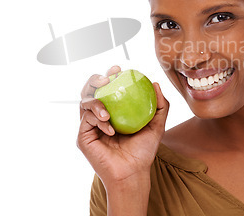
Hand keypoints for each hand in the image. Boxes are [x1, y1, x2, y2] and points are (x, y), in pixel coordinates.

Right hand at [77, 65, 169, 188]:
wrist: (133, 173)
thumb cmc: (143, 151)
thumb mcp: (157, 125)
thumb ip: (160, 105)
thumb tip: (155, 84)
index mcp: (113, 110)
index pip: (107, 87)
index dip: (109, 75)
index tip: (118, 70)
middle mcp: (99, 115)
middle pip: (89, 90)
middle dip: (94, 80)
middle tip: (106, 79)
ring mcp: (89, 126)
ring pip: (84, 102)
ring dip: (95, 102)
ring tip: (107, 114)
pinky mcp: (83, 137)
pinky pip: (85, 120)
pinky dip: (97, 121)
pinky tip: (109, 129)